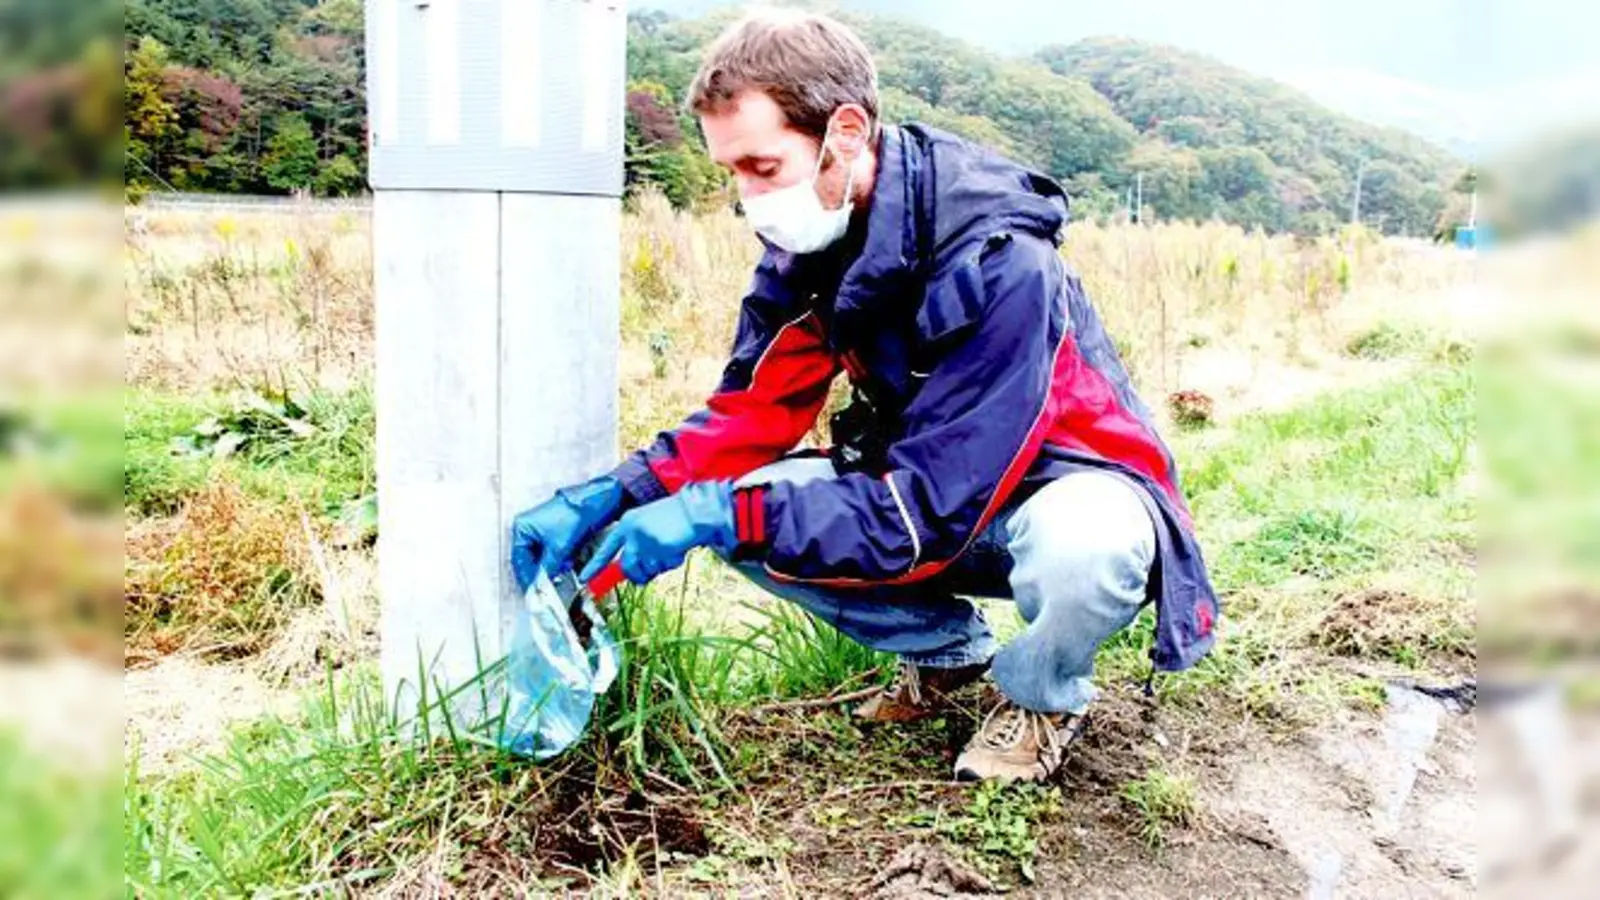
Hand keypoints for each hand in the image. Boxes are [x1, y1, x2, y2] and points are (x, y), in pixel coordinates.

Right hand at [509, 475, 623, 592]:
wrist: (594, 503)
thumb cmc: (574, 516)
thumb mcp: (558, 548)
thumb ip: (548, 568)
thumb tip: (542, 583)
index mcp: (522, 528)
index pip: (519, 559)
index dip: (526, 576)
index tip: (532, 590)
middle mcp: (529, 527)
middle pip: (529, 558)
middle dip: (539, 572)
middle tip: (544, 587)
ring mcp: (541, 529)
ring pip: (541, 555)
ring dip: (549, 567)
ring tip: (556, 576)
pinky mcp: (555, 531)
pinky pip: (551, 550)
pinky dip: (557, 560)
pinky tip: (563, 565)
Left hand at [578, 481, 735, 585]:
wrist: (695, 510)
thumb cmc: (677, 519)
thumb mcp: (650, 528)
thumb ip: (638, 546)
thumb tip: (631, 572)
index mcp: (627, 523)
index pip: (607, 548)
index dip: (596, 565)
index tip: (585, 579)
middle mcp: (630, 531)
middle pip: (627, 567)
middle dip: (640, 573)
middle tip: (653, 568)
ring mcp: (642, 540)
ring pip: (645, 570)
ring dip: (659, 566)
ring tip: (670, 549)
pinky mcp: (655, 548)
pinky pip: (661, 567)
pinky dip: (671, 562)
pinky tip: (677, 547)